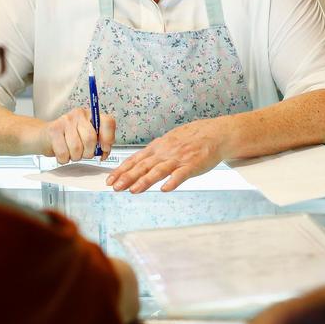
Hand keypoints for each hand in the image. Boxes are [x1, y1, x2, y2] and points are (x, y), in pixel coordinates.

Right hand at [40, 107, 115, 163]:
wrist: (44, 136)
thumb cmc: (68, 138)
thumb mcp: (86, 137)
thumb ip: (99, 142)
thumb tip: (104, 151)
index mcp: (91, 115)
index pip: (108, 122)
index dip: (108, 139)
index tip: (104, 149)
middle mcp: (79, 114)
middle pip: (91, 139)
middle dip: (88, 153)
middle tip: (83, 154)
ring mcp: (66, 120)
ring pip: (77, 148)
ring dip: (75, 156)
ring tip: (71, 153)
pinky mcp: (54, 130)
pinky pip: (64, 152)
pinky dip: (64, 159)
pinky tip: (62, 153)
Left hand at [107, 118, 229, 192]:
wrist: (214, 133)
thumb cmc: (192, 138)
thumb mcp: (168, 141)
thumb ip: (155, 152)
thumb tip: (139, 162)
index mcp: (158, 147)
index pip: (135, 159)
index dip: (122, 170)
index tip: (110, 179)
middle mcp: (165, 152)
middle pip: (143, 165)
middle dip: (128, 177)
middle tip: (115, 187)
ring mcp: (178, 159)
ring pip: (158, 170)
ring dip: (145, 180)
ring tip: (133, 190)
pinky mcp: (192, 165)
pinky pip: (181, 174)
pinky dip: (173, 182)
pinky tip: (165, 189)